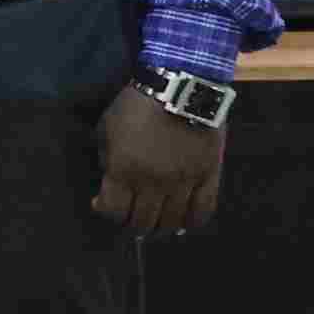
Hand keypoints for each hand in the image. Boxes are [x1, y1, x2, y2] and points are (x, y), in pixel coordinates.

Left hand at [95, 86, 229, 238]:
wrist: (181, 87)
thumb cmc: (137, 105)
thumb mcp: (107, 128)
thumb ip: (107, 159)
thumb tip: (110, 183)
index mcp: (124, 170)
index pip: (113, 210)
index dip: (105, 212)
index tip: (103, 205)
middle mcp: (154, 182)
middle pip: (142, 221)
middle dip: (133, 224)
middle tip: (132, 218)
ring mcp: (184, 181)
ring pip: (173, 220)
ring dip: (161, 227)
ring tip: (157, 223)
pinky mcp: (209, 175)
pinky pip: (204, 209)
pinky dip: (193, 221)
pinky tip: (185, 222)